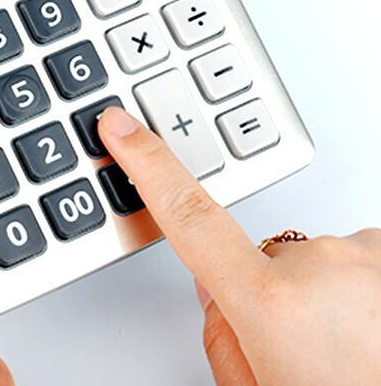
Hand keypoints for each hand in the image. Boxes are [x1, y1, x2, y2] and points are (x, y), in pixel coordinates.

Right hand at [98, 106, 380, 384]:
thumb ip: (221, 331)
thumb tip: (218, 287)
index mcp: (271, 304)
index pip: (188, 216)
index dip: (148, 164)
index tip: (120, 126)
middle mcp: (321, 267)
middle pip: (264, 253)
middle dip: (269, 288)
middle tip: (300, 348)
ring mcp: (368, 256)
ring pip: (317, 261)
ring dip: (323, 294)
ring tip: (350, 351)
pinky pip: (360, 261)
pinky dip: (362, 290)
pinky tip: (372, 332)